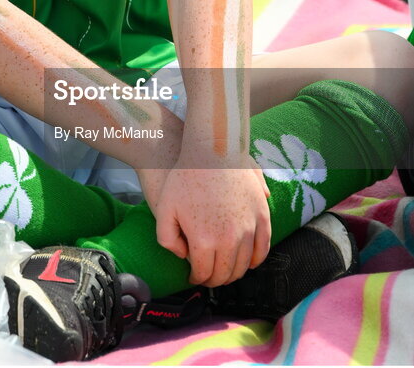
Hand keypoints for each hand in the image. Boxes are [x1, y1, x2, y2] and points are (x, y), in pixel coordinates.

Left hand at [154, 154, 270, 287]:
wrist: (211, 149)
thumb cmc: (185, 177)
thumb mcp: (163, 208)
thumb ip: (168, 239)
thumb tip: (184, 257)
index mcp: (204, 241)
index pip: (204, 274)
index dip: (197, 278)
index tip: (194, 276)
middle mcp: (229, 239)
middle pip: (225, 274)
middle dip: (214, 279)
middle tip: (207, 275)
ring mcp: (248, 228)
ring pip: (244, 265)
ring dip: (234, 272)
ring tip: (224, 267)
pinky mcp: (262, 216)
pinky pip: (263, 248)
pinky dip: (256, 260)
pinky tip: (247, 260)